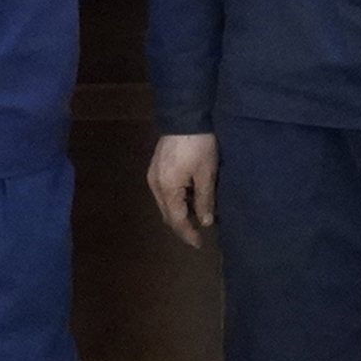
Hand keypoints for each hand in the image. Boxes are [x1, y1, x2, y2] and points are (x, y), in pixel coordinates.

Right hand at [147, 132, 219, 248]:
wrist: (185, 115)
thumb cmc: (199, 145)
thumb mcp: (207, 173)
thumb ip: (205, 199)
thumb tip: (204, 223)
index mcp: (167, 189)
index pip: (176, 220)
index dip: (188, 234)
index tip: (199, 244)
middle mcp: (155, 185)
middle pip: (167, 214)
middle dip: (182, 226)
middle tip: (198, 233)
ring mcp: (153, 176)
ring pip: (165, 204)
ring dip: (179, 213)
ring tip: (197, 217)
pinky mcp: (156, 168)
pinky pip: (165, 192)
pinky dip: (176, 200)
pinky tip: (189, 199)